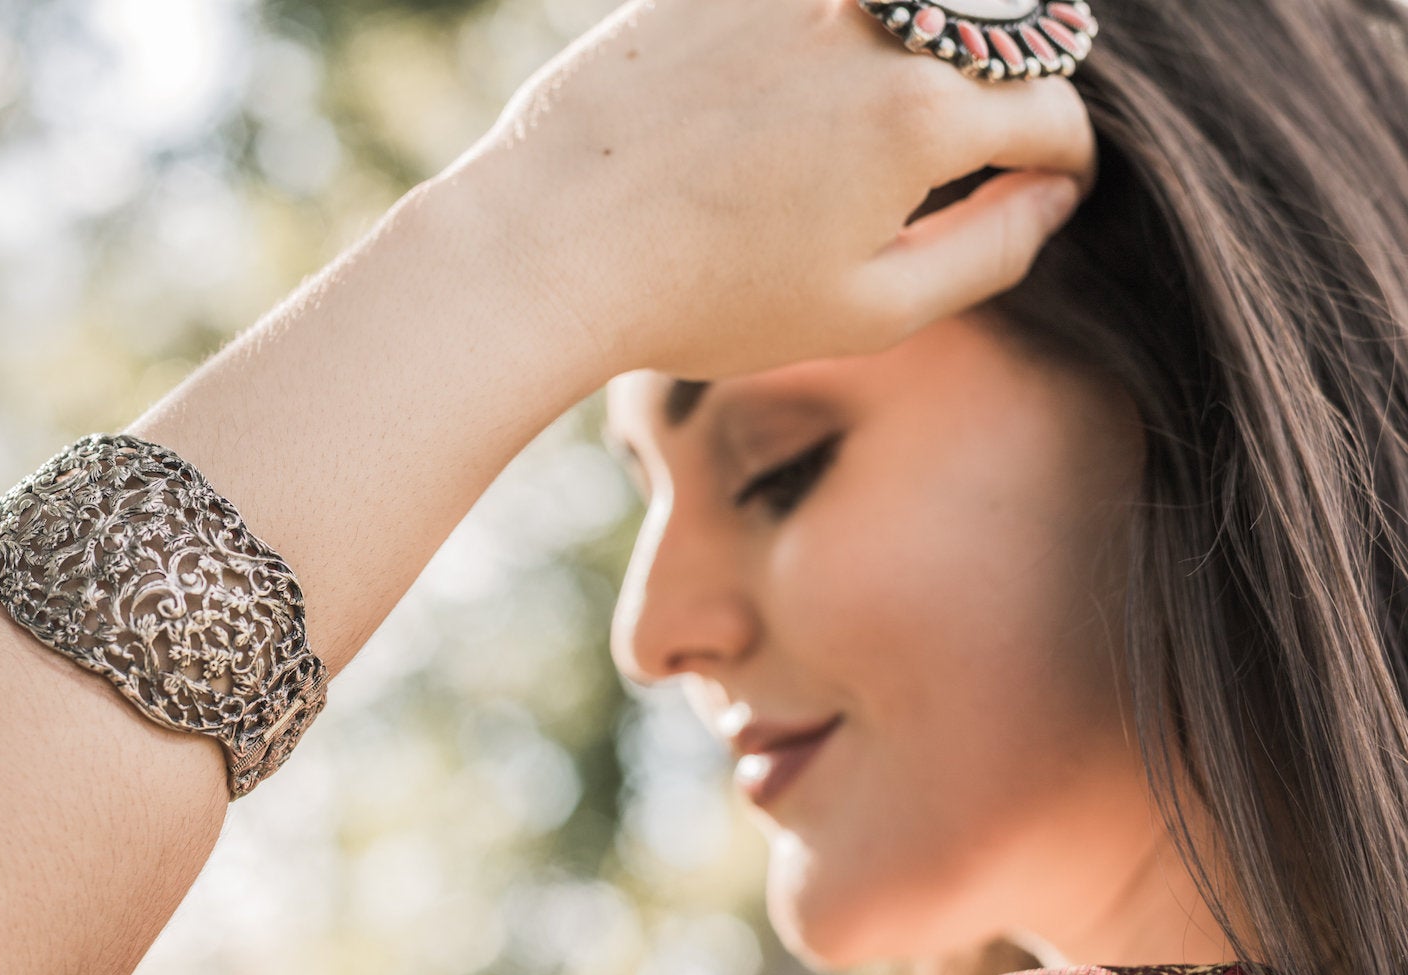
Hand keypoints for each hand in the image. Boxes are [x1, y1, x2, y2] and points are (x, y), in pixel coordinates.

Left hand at [436, 0, 1097, 379]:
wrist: (549, 242)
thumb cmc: (703, 297)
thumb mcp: (866, 311)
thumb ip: (987, 251)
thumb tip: (1055, 197)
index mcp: (922, 113)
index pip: (1052, 113)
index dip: (1060, 161)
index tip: (1040, 184)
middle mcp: (875, 23)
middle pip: (1005, 36)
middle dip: (1011, 90)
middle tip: (975, 148)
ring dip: (942, 40)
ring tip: (896, 111)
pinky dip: (851, 22)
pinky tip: (801, 91)